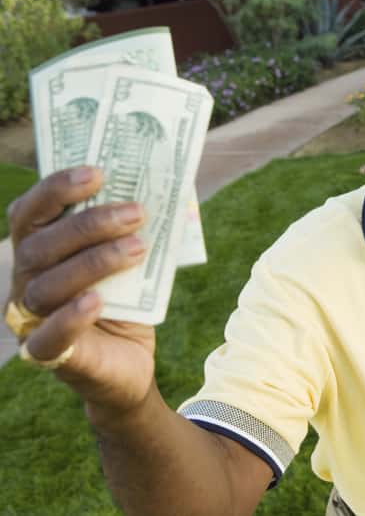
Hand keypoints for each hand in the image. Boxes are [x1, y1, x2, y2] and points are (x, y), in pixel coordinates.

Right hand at [6, 166, 155, 419]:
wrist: (131, 362)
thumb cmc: (126, 301)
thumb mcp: (131, 261)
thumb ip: (133, 230)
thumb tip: (169, 188)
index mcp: (39, 250)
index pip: (31, 212)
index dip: (56, 189)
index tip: (97, 173)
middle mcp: (25, 281)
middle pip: (39, 246)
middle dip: (88, 224)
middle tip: (136, 212)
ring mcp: (31, 319)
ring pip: (46, 286)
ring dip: (93, 262)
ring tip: (137, 248)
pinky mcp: (48, 355)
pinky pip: (48, 337)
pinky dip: (70, 317)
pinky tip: (96, 301)